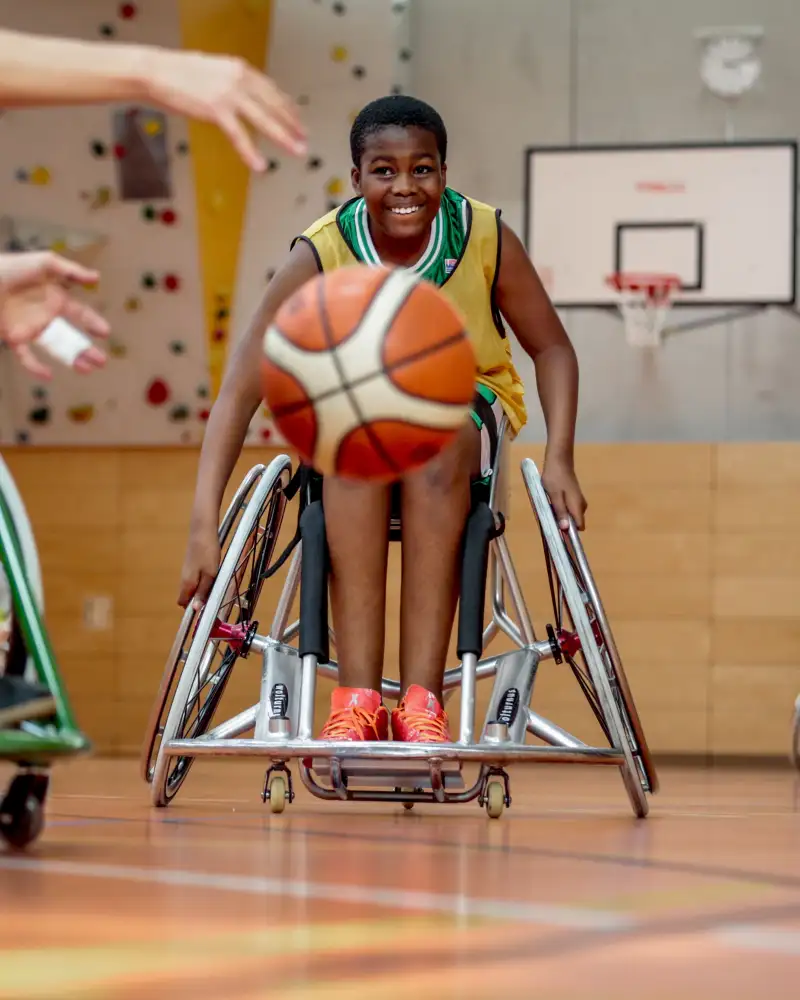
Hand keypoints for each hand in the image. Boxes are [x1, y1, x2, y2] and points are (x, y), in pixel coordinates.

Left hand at [0, 252, 109, 379]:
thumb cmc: (12, 266)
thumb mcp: (45, 263)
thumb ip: (71, 271)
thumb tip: (96, 277)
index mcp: (55, 299)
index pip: (80, 314)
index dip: (93, 323)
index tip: (105, 333)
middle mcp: (46, 316)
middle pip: (72, 336)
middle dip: (87, 349)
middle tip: (102, 361)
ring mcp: (30, 328)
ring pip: (55, 349)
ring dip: (71, 359)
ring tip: (86, 369)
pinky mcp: (13, 337)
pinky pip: (26, 356)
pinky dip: (36, 367)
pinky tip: (49, 376)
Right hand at [143, 48, 306, 168]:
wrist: (157, 71)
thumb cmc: (180, 73)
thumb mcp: (214, 72)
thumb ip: (233, 83)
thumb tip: (246, 98)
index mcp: (240, 68)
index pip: (272, 90)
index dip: (288, 107)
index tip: (298, 120)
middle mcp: (239, 79)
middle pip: (274, 105)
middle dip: (292, 124)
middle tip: (305, 139)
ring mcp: (229, 94)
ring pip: (264, 120)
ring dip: (284, 138)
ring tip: (298, 151)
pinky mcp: (216, 110)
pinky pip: (239, 136)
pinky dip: (251, 152)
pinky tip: (261, 165)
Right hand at [177, 524, 220, 610]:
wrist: (203, 530)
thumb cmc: (207, 552)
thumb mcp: (210, 575)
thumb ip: (203, 592)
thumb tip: (195, 609)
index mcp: (187, 583)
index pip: (183, 603)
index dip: (192, 608)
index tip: (205, 609)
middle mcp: (184, 578)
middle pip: (187, 595)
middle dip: (198, 599)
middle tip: (213, 595)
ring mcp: (187, 570)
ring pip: (192, 586)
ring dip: (202, 589)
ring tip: (215, 584)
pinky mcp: (191, 563)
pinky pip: (195, 577)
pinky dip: (202, 580)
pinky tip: (213, 573)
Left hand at [541, 456, 586, 530]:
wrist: (558, 460)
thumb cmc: (555, 478)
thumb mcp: (554, 496)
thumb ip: (560, 512)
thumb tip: (565, 528)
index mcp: (577, 507)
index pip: (579, 527)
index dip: (569, 534)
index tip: (558, 534)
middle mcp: (581, 506)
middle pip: (573, 522)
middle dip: (562, 524)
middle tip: (549, 519)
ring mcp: (578, 500)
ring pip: (570, 515)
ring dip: (559, 516)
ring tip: (548, 509)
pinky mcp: (573, 496)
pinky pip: (568, 508)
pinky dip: (560, 509)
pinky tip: (550, 503)